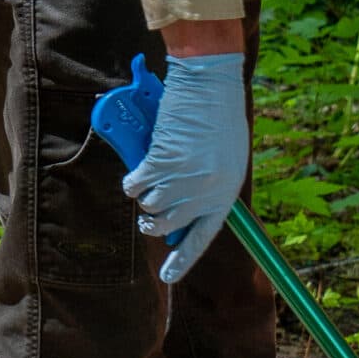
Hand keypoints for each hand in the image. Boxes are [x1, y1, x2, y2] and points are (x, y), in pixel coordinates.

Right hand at [121, 51, 248, 283]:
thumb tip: (183, 213)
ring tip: (149, 178)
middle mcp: (205, 192)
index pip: (202, 237)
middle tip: (149, 213)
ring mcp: (182, 179)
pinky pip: (136, 186)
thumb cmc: (220, 115)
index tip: (168, 276)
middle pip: (167, 226)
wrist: (211, 82)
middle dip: (153, 223)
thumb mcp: (225, 158)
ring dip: (144, 196)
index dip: (183, 259)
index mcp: (226, 193)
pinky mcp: (160, 163)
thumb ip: (209, 186)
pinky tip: (138, 168)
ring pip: (149, 207)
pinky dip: (132, 180)